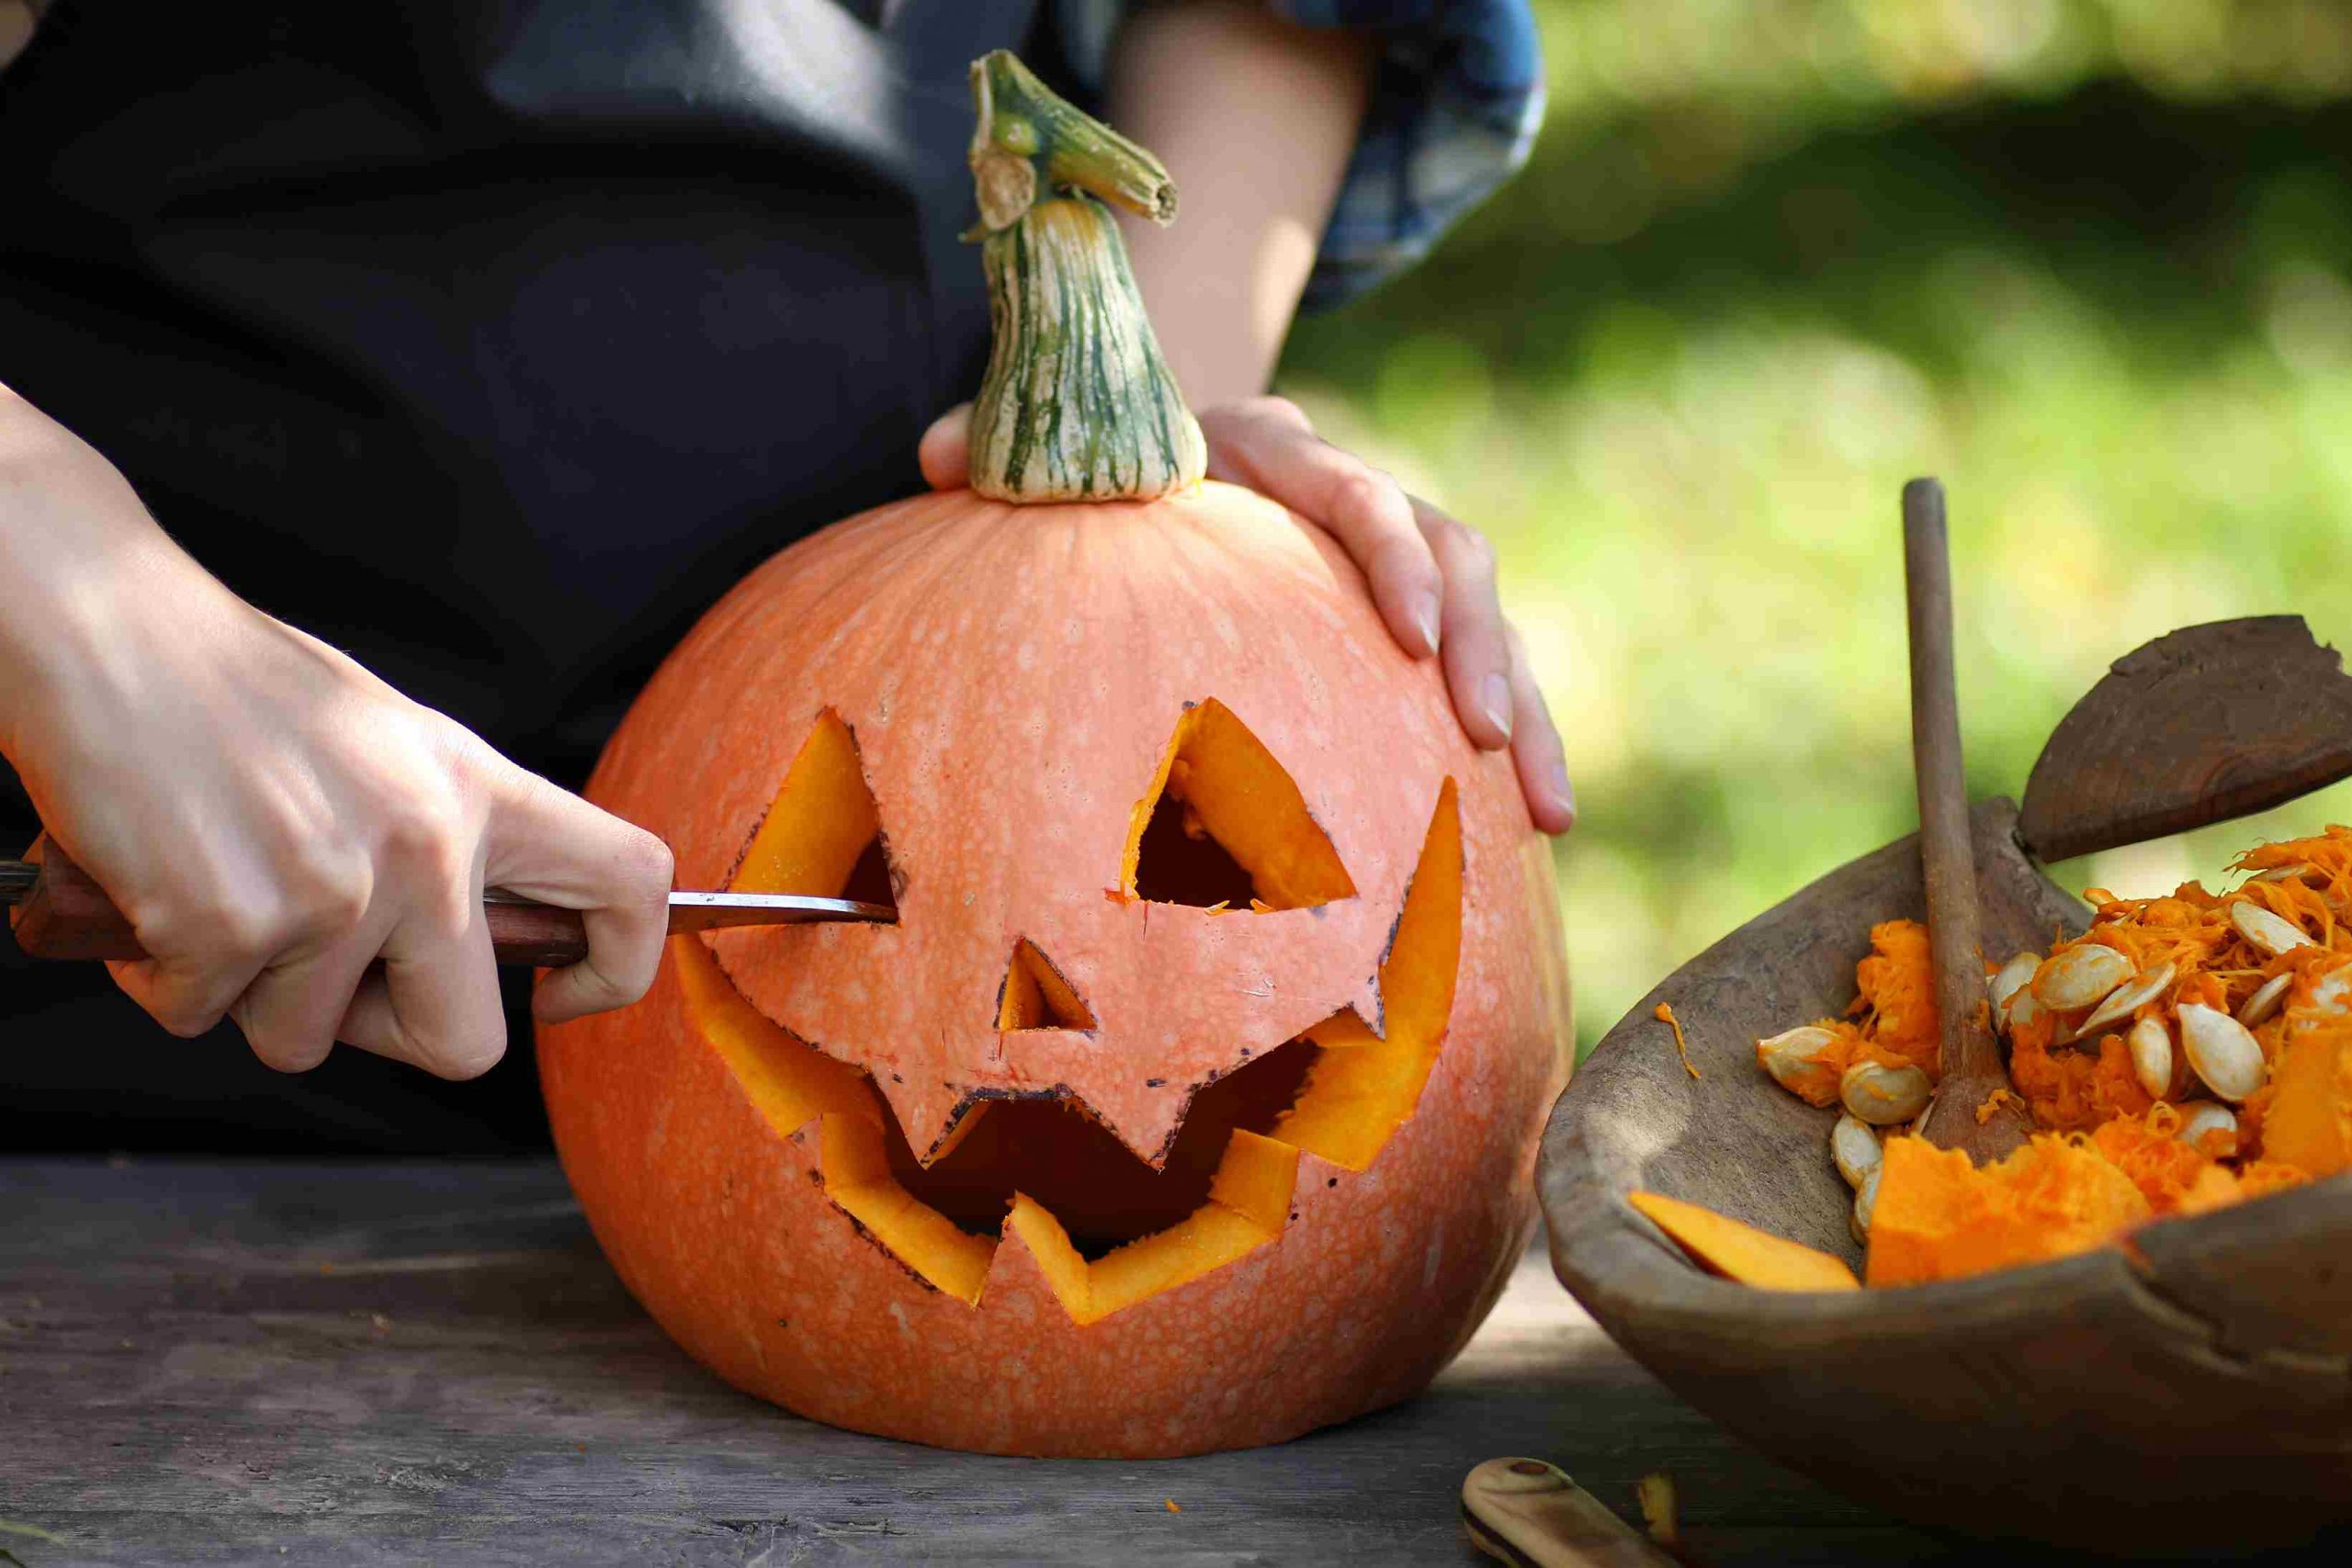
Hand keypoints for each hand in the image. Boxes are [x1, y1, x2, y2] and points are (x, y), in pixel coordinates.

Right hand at [0, 388, 673, 1076]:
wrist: (103, 630)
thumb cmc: (232, 692)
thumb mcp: (384, 745)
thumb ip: (446, 839)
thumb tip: (480, 942)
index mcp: (477, 789)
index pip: (631, 884)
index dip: (617, 966)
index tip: (557, 992)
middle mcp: (426, 845)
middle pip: (466, 1042)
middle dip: (387, 1035)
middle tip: (323, 975)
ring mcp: (332, 892)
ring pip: (305, 1038)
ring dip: (249, 994)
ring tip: (216, 885)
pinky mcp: (229, 927)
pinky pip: (199, 1015)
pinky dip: (161, 975)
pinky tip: (151, 887)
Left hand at [920, 398, 1574, 833]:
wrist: (1155, 445)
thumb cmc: (1094, 466)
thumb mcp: (1046, 451)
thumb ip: (999, 450)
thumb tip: (933, 458)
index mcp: (1270, 446)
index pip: (1348, 489)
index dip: (1387, 555)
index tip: (1409, 633)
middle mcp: (1346, 492)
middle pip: (1445, 550)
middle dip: (1476, 645)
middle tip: (1484, 734)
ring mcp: (1387, 558)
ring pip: (1485, 617)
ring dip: (1523, 707)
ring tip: (1546, 812)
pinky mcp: (1406, 618)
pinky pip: (1477, 671)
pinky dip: (1516, 740)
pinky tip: (1532, 833)